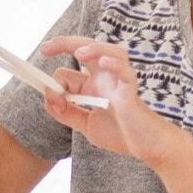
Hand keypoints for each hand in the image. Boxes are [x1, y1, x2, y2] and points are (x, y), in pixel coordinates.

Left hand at [38, 37, 172, 167]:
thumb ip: (67, 113)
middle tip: (46, 48)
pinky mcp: (131, 92)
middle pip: (88, 48)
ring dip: (94, 48)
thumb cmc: (121, 134)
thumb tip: (48, 98)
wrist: (146, 148)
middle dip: (66, 44)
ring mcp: (119, 82)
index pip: (68, 72)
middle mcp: (106, 78)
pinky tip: (104, 62)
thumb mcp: (86, 125)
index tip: (51, 97)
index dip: (54, 84)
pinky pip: (126, 72)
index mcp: (93, 85)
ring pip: (110, 51)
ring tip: (79, 53)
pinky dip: (115, 64)